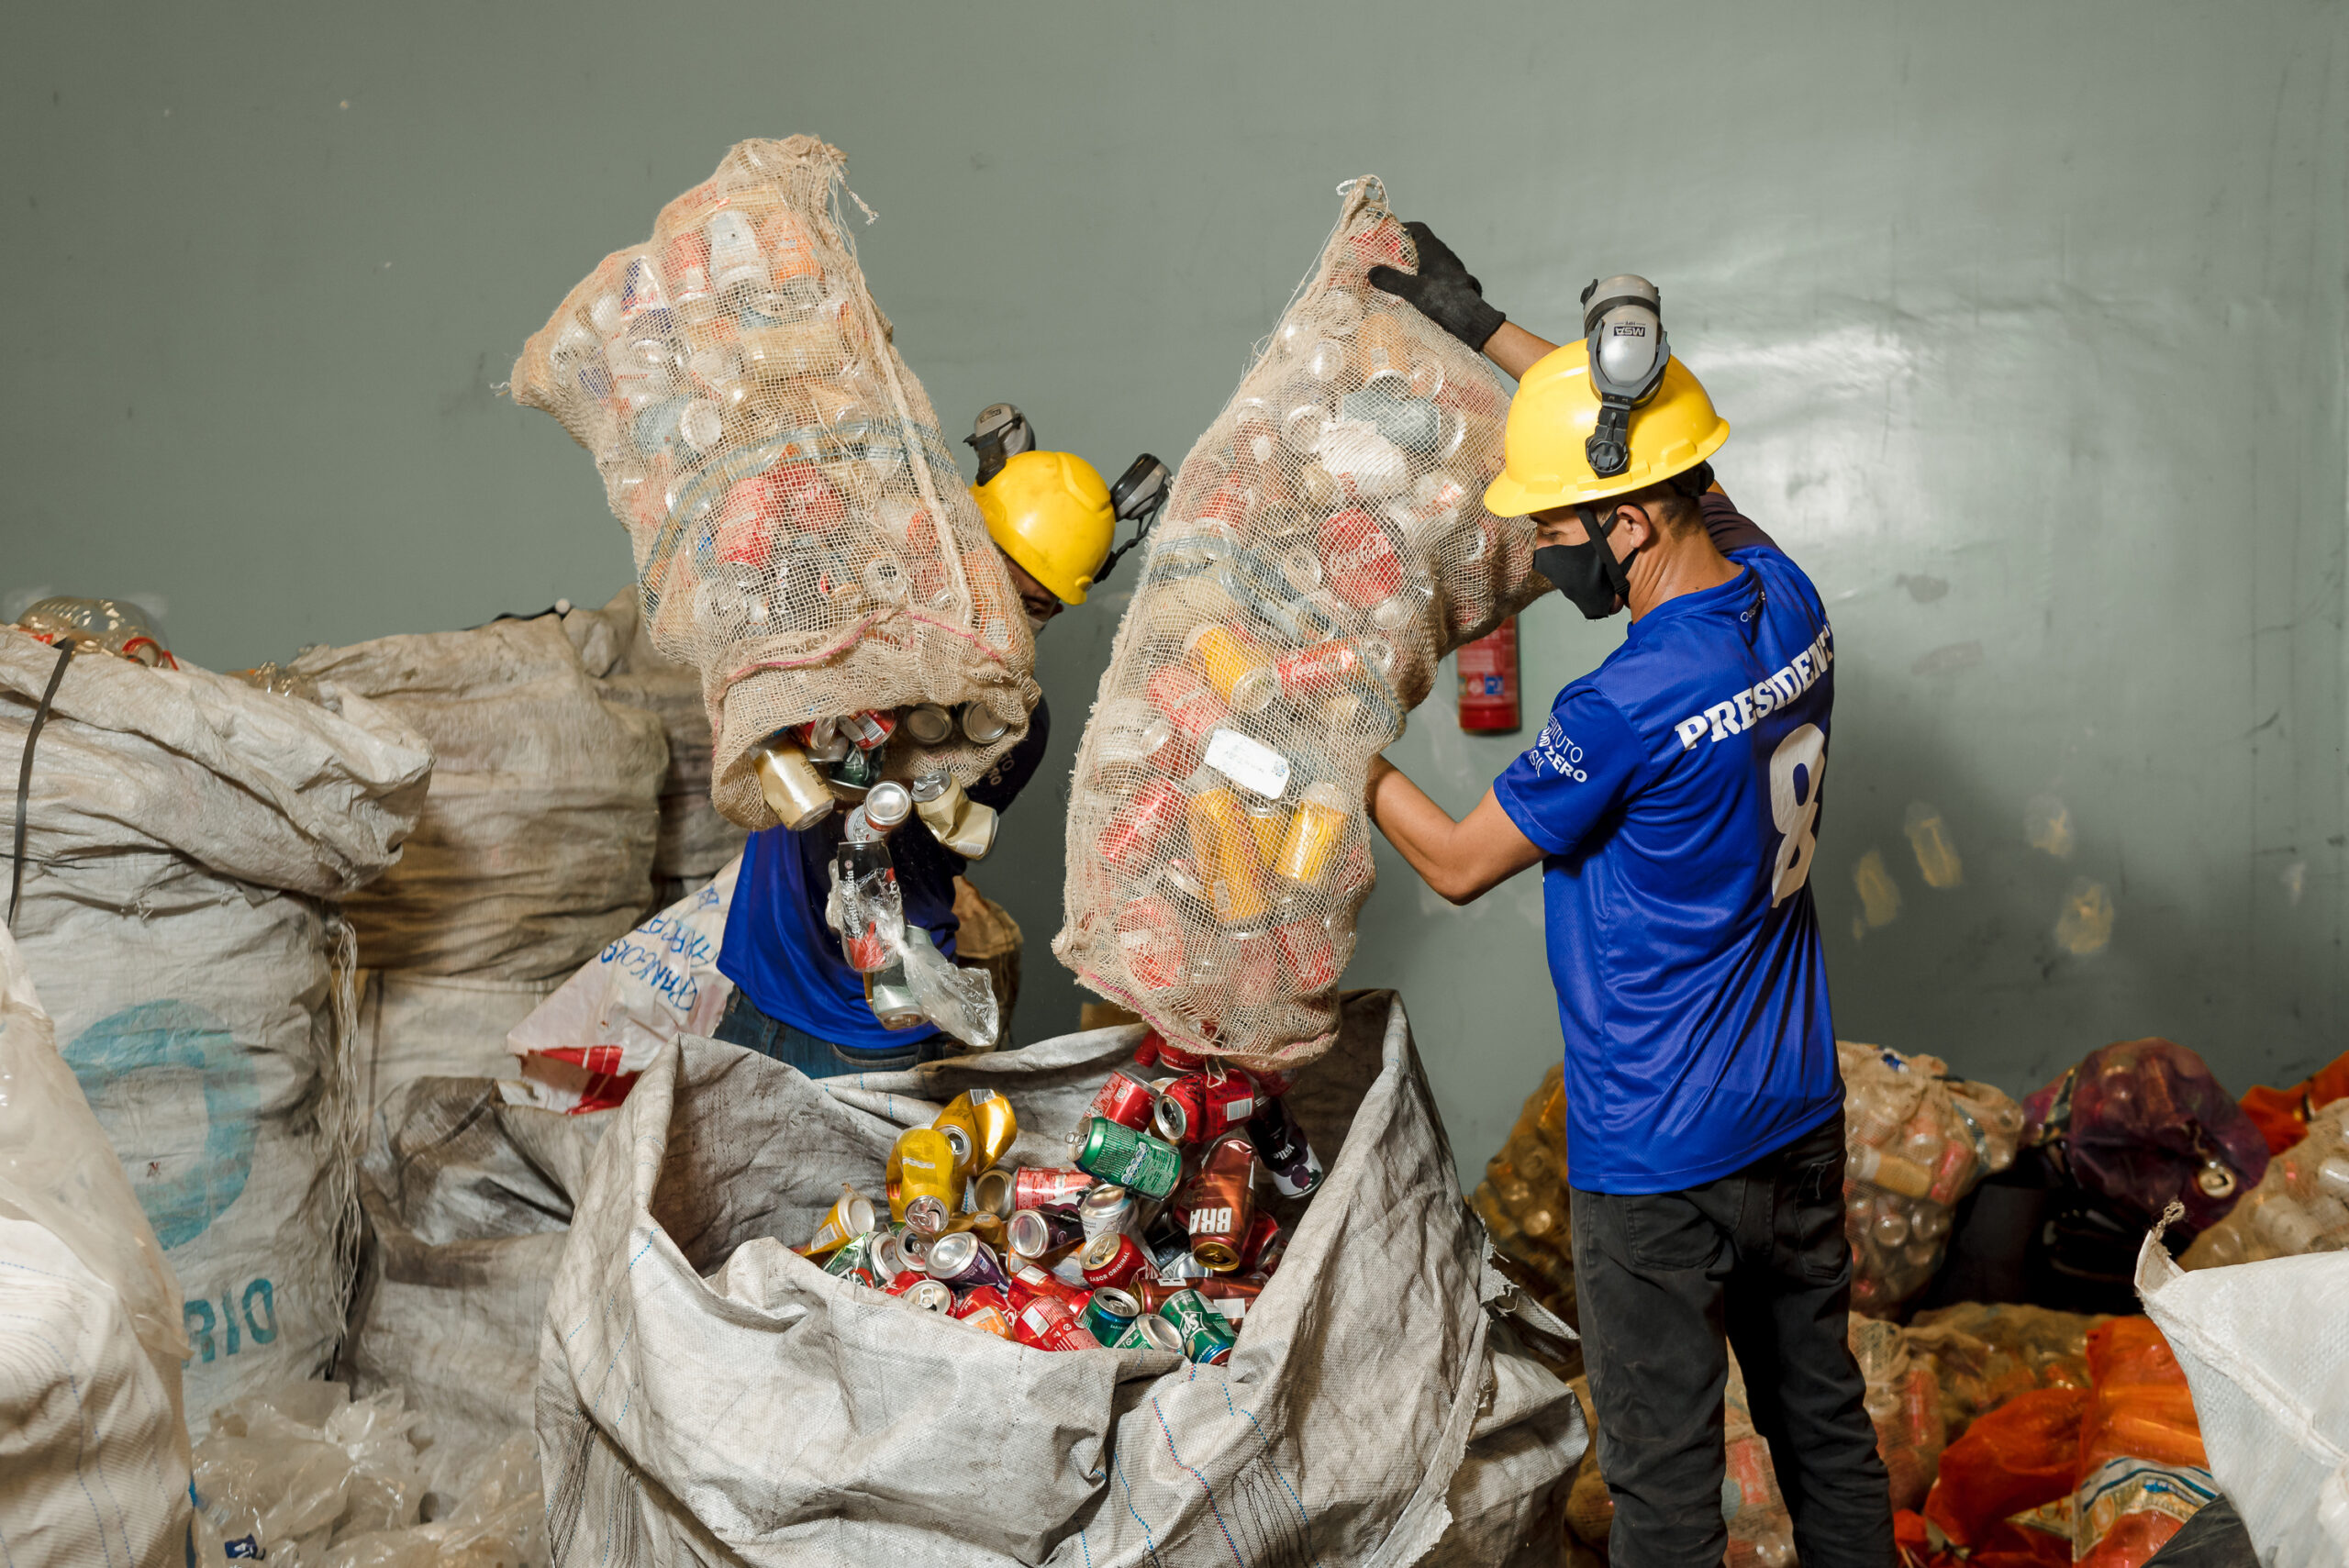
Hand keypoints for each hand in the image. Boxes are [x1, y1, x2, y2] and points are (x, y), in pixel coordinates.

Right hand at [1367, 221, 1505, 352]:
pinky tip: (1415, 291)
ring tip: (1399, 276)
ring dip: (1414, 264)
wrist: (1470, 317)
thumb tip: (1372, 273)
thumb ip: (1391, 280)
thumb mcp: (1412, 290)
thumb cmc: (1443, 299)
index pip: (1418, 229)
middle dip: (1404, 250)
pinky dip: (1422, 277)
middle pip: (1422, 244)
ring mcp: (1451, 268)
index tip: (1389, 237)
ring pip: (1429, 260)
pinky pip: (1435, 273)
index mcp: (1434, 250)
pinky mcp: (1455, 282)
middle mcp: (1445, 255)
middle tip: (1389, 259)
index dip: (1403, 229)